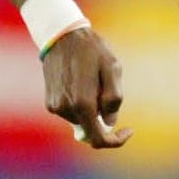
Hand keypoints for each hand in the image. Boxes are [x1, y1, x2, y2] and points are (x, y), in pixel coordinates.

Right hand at [42, 27, 132, 148]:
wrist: (62, 37)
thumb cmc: (92, 50)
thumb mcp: (112, 69)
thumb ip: (113, 98)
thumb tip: (109, 122)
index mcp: (82, 103)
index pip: (98, 138)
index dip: (115, 141)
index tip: (128, 130)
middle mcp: (66, 109)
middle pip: (91, 129)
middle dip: (104, 118)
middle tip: (110, 90)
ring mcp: (55, 107)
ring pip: (81, 120)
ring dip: (92, 109)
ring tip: (93, 80)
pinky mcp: (50, 102)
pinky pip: (72, 112)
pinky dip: (81, 104)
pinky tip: (82, 81)